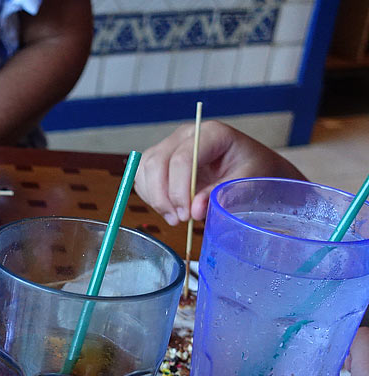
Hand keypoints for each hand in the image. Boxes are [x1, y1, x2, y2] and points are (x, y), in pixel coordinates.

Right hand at [135, 121, 305, 225]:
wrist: (253, 169)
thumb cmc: (254, 171)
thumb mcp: (246, 182)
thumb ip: (220, 193)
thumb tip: (194, 210)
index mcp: (211, 133)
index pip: (182, 159)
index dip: (179, 190)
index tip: (187, 215)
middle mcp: (186, 135)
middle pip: (157, 162)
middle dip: (163, 196)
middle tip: (179, 220)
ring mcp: (170, 145)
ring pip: (145, 169)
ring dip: (155, 198)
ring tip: (175, 217)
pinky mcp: (161, 159)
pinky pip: (142, 176)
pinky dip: (150, 196)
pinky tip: (168, 209)